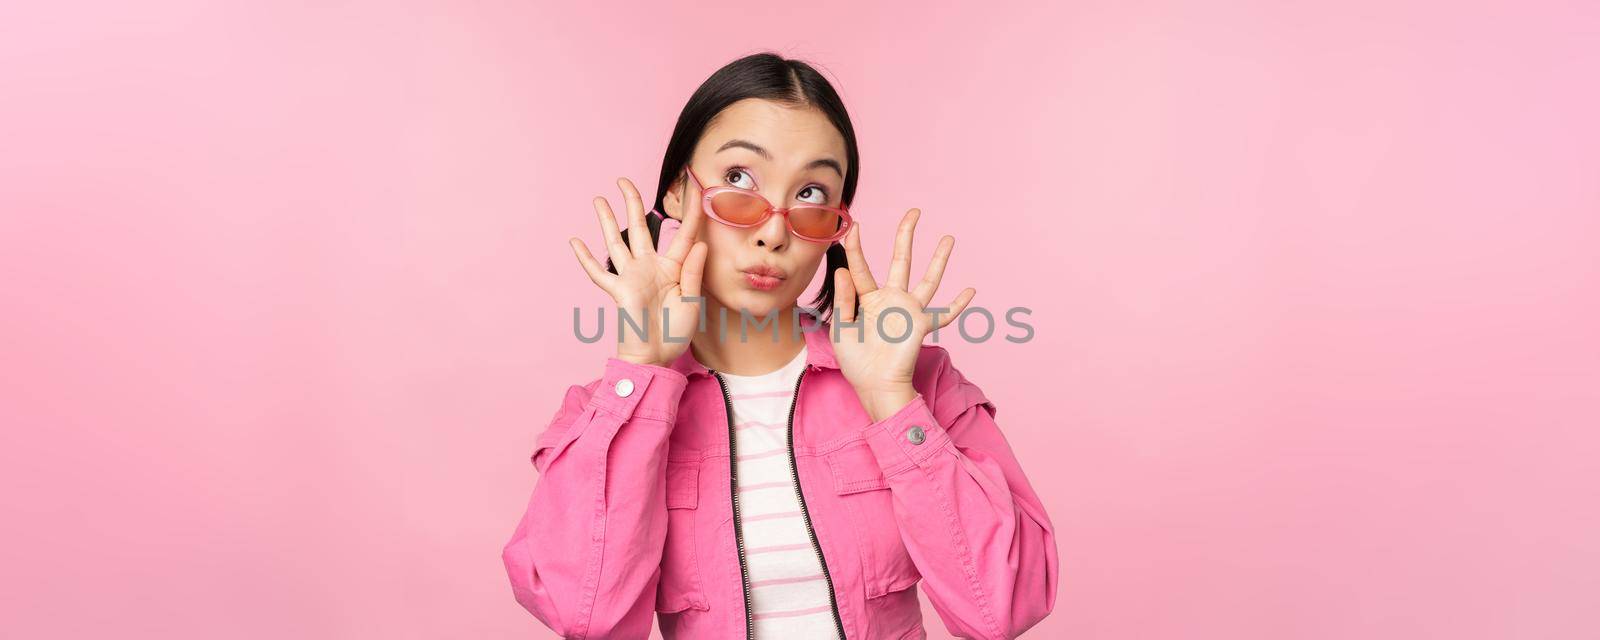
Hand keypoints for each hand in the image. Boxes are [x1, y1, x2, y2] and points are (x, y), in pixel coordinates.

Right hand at [569, 176, 706, 366]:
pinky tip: (575, 241)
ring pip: (617, 242)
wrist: (656, 359)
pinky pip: (599, 272)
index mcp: (673, 269)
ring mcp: (631, 277)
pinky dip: (586, 258)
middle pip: (641, 228)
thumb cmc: (675, 334)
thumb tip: (699, 243)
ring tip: (598, 199)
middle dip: (633, 203)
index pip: (683, 234)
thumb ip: (693, 273)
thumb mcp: (692, 302)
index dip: (689, 212)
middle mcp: (650, 268)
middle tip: (625, 181)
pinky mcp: (618, 291)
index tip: (693, 187)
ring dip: (607, 221)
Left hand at [832, 208, 975, 420]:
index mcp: (868, 298)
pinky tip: (970, 291)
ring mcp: (909, 310)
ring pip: (928, 279)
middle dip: (906, 236)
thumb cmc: (854, 361)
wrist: (873, 385)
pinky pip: (944, 314)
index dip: (857, 248)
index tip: (855, 226)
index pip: (861, 267)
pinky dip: (958, 305)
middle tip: (914, 212)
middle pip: (901, 261)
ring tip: (948, 238)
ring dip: (939, 259)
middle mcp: (891, 299)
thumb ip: (843, 298)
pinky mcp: (922, 325)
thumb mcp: (841, 328)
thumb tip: (842, 269)